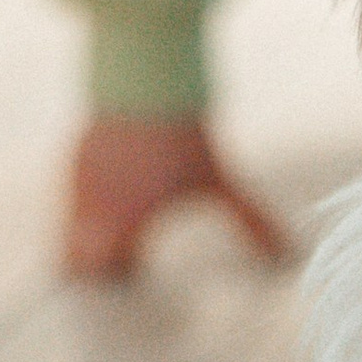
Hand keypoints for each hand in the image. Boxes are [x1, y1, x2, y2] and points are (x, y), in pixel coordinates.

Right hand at [62, 114, 290, 280]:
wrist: (146, 77)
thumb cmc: (185, 136)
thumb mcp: (220, 182)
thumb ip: (251, 221)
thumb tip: (290, 253)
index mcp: (122, 223)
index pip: (98, 276)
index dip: (119, 283)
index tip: (144, 278)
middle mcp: (91, 208)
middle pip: (74, 258)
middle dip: (101, 266)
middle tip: (132, 263)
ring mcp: (78, 182)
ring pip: (72, 226)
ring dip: (94, 235)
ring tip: (127, 230)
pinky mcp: (75, 158)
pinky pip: (74, 197)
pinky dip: (91, 206)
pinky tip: (120, 197)